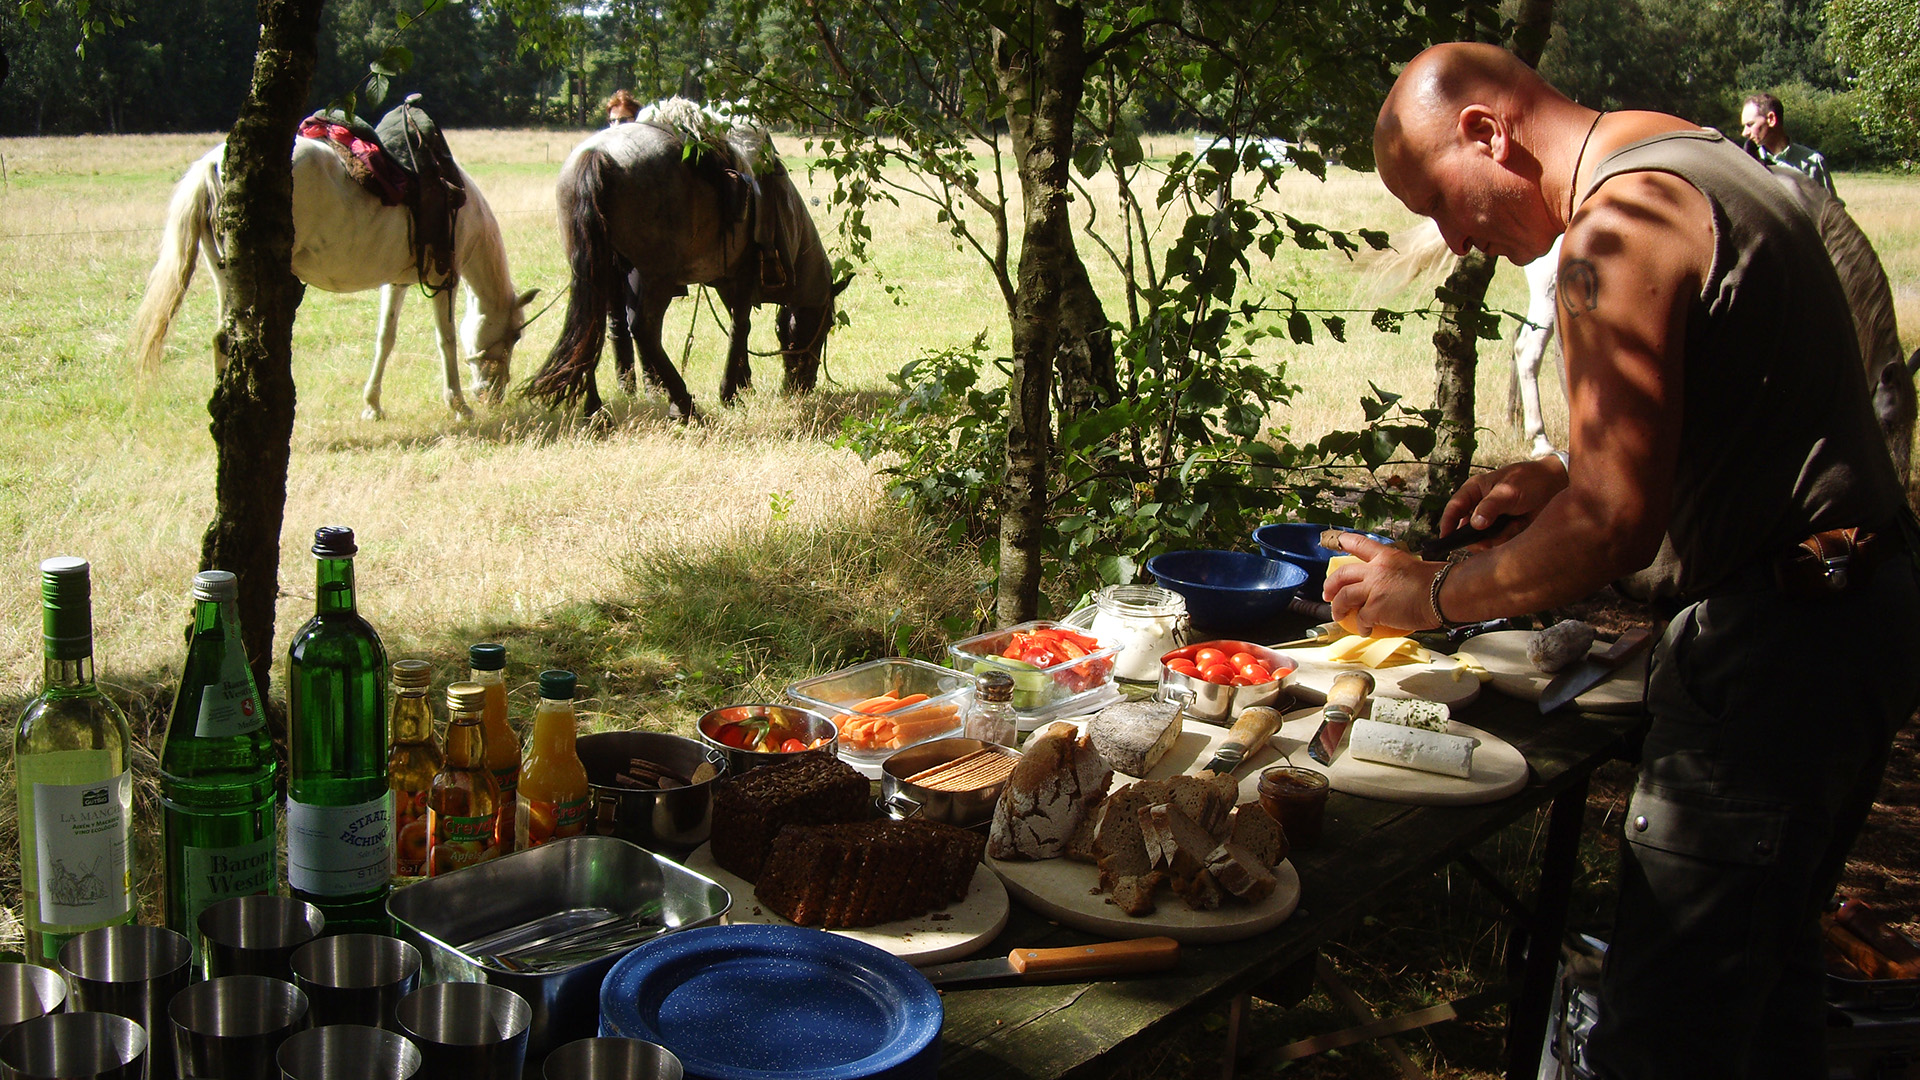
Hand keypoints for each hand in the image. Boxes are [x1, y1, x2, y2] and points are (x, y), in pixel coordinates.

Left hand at [1321, 532, 1441, 635]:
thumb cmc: (1438, 581)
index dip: (1345, 541)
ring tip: (1339, 615)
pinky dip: (1361, 626)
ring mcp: (1374, 589)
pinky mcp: (1376, 608)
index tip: (1337, 540)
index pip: (1361, 544)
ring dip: (1338, 608)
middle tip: (1327, 593)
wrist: (1443, 593)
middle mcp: (1376, 570)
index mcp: (1387, 557)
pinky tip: (1365, 630)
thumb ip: (1398, 573)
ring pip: (1344, 597)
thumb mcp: (1415, 566)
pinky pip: (1361, 619)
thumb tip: (1397, 584)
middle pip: (1343, 574)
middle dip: (1331, 584)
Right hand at [1438, 457, 1568, 542]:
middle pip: (1466, 529)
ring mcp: (1492, 519)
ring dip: (1497, 537)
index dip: (1448, 523)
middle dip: (1476, 537)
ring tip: (1513, 525)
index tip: (1445, 539)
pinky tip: (1519, 526)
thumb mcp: (1507, 492)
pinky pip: (1499, 542)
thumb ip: (1489, 507)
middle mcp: (1480, 506)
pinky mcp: (1505, 529)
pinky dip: (1509, 537)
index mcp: (1474, 491)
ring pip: (1483, 538)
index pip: (1454, 508)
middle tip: (1486, 542)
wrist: (1556, 486)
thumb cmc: (1529, 481)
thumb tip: (1474, 524)